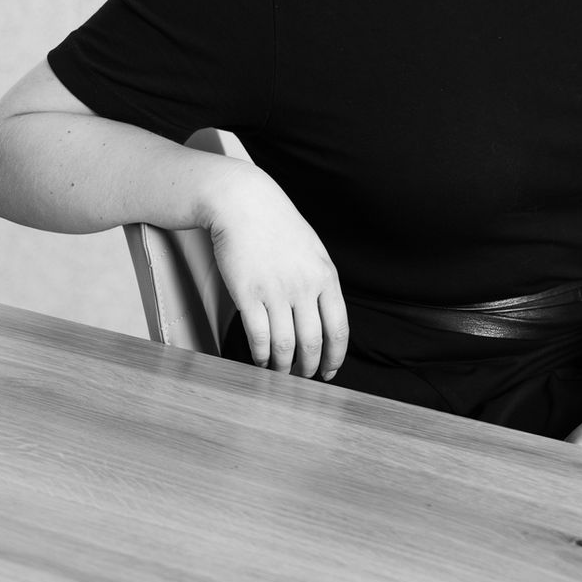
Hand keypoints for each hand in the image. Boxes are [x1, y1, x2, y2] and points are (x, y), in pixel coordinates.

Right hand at [202, 162, 348, 381]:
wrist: (243, 203)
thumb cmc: (277, 226)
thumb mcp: (313, 251)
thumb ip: (321, 283)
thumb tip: (325, 320)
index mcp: (326, 276)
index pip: (338, 329)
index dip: (335, 358)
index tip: (329, 373)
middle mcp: (304, 286)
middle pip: (313, 343)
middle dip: (309, 368)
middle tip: (303, 378)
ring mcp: (276, 291)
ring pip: (285, 346)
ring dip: (283, 368)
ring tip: (279, 374)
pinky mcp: (248, 294)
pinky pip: (258, 337)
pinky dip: (260, 356)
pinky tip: (259, 360)